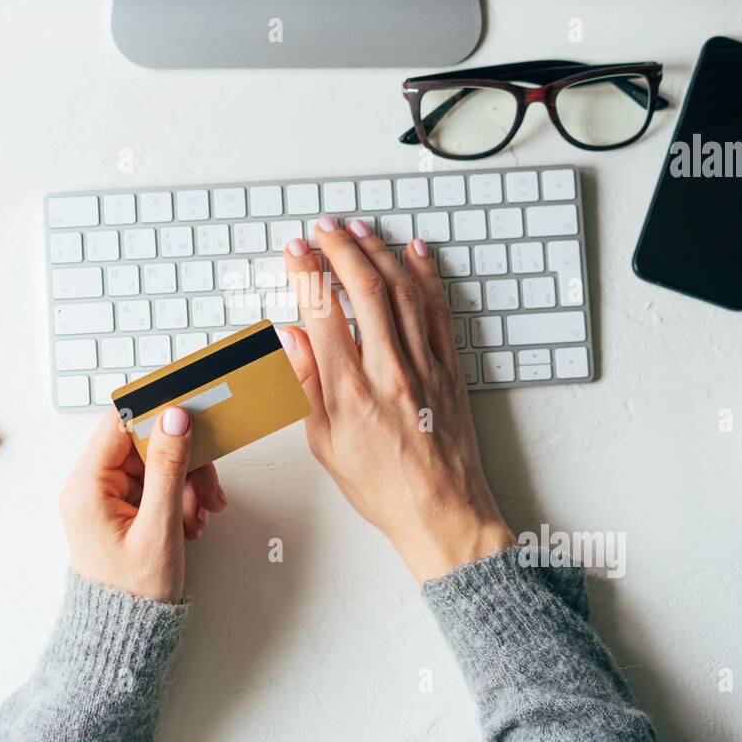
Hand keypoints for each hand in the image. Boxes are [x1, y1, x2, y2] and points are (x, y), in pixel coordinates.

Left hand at [60, 406, 226, 602]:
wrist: (123, 637)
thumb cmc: (132, 594)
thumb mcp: (158, 527)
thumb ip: (167, 468)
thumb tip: (174, 419)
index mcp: (87, 487)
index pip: (120, 422)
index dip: (158, 414)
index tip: (193, 415)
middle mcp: (91, 487)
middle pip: (145, 445)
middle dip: (183, 462)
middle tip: (208, 489)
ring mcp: (106, 499)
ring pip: (156, 465)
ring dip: (186, 484)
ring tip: (202, 515)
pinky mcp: (122, 511)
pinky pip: (155, 486)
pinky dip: (179, 498)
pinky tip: (192, 522)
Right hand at [282, 216, 515, 581]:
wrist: (443, 513)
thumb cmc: (382, 487)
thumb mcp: (325, 444)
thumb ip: (305, 385)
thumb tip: (291, 337)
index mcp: (350, 392)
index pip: (323, 313)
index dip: (307, 272)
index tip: (296, 250)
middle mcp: (389, 371)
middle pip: (366, 289)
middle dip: (341, 248)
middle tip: (325, 228)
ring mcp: (425, 367)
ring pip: (403, 291)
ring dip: (379, 252)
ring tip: (360, 230)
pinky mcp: (451, 370)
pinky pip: (439, 312)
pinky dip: (427, 276)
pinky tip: (415, 253)